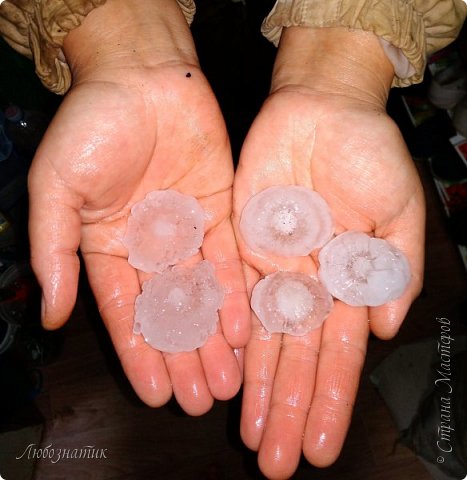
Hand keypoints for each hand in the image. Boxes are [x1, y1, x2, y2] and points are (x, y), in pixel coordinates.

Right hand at [28, 0, 248, 414]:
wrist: (145, 77)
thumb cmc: (95, 125)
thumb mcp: (58, 189)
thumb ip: (55, 252)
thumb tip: (54, 316)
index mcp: (108, 248)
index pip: (125, 314)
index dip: (140, 355)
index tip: (156, 394)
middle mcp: (151, 247)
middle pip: (169, 315)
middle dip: (184, 359)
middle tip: (202, 402)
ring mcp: (189, 233)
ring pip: (203, 297)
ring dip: (213, 340)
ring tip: (227, 382)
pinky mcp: (223, 214)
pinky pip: (230, 263)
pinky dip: (234, 297)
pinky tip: (242, 331)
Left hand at [233, 27, 424, 477]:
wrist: (321, 112)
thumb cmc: (368, 153)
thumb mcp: (397, 209)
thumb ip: (395, 269)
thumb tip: (386, 328)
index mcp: (349, 281)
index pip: (338, 355)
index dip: (330, 400)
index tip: (322, 447)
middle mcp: (308, 285)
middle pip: (296, 359)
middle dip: (289, 410)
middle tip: (278, 463)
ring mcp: (272, 269)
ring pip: (262, 340)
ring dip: (257, 390)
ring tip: (251, 437)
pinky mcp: (241, 248)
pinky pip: (231, 300)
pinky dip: (227, 339)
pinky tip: (221, 377)